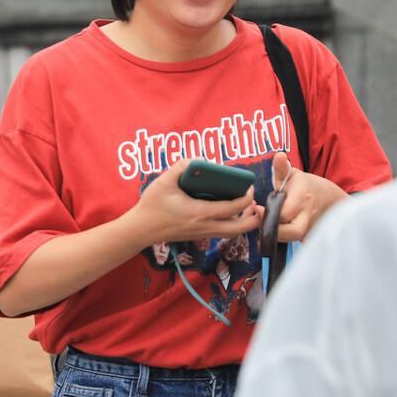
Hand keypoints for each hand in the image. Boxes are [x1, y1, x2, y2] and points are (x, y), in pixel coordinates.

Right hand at [128, 159, 262, 246]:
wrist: (140, 230)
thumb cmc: (152, 205)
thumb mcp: (164, 181)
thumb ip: (182, 166)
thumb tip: (200, 160)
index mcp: (199, 213)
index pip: (232, 208)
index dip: (246, 198)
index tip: (249, 187)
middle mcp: (204, 227)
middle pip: (240, 228)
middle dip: (254, 218)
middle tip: (256, 203)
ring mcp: (203, 234)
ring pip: (232, 234)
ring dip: (244, 222)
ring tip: (246, 207)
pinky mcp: (199, 236)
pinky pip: (223, 233)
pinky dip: (232, 224)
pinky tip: (228, 211)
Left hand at [270, 152, 346, 242]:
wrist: (327, 197)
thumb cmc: (303, 185)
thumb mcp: (293, 173)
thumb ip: (282, 167)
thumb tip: (279, 155)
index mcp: (302, 196)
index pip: (285, 213)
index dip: (268, 214)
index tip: (257, 209)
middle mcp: (308, 213)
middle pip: (293, 231)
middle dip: (275, 232)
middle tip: (261, 224)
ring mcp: (311, 226)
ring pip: (294, 239)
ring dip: (278, 237)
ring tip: (265, 228)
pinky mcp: (310, 235)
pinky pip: (297, 243)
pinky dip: (285, 242)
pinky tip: (273, 236)